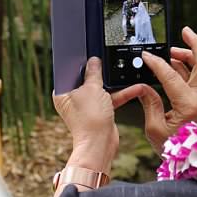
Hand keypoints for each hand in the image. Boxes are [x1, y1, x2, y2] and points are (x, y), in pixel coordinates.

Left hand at [53, 57, 118, 172]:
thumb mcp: (92, 89)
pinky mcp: (99, 112)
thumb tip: (94, 61)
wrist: (100, 144)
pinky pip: (110, 98)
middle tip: (107, 60)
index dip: (79, 62)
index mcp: (62, 92)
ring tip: (123, 73)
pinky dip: (121, 94)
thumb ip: (94, 73)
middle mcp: (72, 99)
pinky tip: (134, 88)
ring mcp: (86, 106)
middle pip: (86, 79)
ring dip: (113, 83)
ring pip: (101, 88)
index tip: (88, 52)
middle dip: (99, 72)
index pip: (69, 71)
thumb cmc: (89, 120)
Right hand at [113, 26, 196, 154]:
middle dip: (195, 44)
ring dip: (189, 56)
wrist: (191, 162)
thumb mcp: (154, 128)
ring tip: (173, 52)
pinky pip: (196, 79)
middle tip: (185, 32)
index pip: (171, 75)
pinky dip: (186, 68)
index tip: (145, 56)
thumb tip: (144, 87)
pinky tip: (174, 66)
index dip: (156, 63)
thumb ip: (150, 103)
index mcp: (188, 105)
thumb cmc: (173, 149)